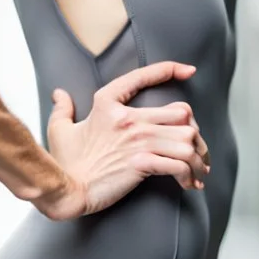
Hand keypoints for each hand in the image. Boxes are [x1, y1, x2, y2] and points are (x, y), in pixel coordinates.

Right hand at [37, 61, 210, 219]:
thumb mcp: (59, 129)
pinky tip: (189, 183)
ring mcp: (137, 141)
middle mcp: (129, 118)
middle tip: (196, 147)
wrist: (68, 190)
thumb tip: (59, 94)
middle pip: (181, 113)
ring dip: (198, 157)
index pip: (144, 76)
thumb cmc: (65, 162)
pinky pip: (179, 164)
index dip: (170, 69)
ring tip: (199, 170)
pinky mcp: (143, 164)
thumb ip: (62, 108)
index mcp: (108, 103)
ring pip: (187, 139)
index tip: (189, 71)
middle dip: (195, 131)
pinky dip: (189, 174)